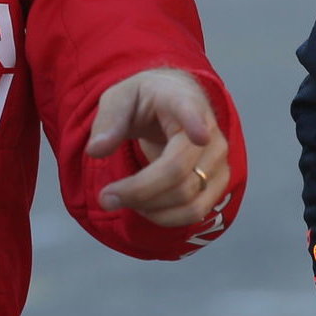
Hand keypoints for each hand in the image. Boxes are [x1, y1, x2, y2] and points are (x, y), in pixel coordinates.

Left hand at [87, 67, 228, 226]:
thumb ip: (108, 121)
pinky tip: (145, 207)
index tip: (199, 135)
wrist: (177, 102)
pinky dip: (166, 217)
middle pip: (177, 170)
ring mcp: (218, 158)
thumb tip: (96, 150)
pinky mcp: (219, 181)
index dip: (195, 123)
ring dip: (150, 208)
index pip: (192, 110)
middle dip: (137, 190)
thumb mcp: (120, 98)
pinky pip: (196, 211)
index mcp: (182, 99)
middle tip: (104, 197)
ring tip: (123, 199)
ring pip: (188, 197)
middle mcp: (209, 130)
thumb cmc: (147, 100)